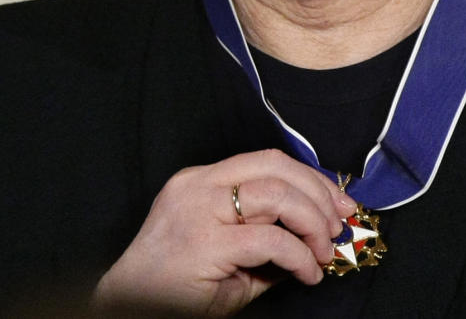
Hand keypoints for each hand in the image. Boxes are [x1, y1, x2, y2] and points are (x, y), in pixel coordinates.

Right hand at [93, 149, 356, 316]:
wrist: (127, 309)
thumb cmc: (177, 286)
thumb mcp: (227, 250)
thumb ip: (265, 234)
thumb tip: (319, 233)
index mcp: (203, 179)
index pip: (268, 161)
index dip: (310, 177)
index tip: (338, 201)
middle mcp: (199, 185)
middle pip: (275, 166)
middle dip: (317, 192)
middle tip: (339, 224)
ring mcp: (198, 211)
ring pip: (275, 195)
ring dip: (312, 221)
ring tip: (324, 251)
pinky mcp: (204, 244)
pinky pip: (269, 240)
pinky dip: (299, 255)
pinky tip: (308, 273)